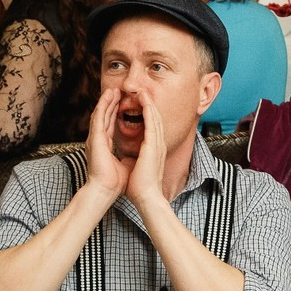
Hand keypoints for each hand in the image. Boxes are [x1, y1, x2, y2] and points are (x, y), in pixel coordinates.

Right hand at [81, 84, 131, 202]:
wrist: (106, 190)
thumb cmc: (115, 182)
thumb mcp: (126, 163)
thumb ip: (129, 155)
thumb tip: (138, 152)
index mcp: (105, 146)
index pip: (110, 125)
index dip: (115, 112)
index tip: (122, 102)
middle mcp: (98, 140)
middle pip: (105, 117)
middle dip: (111, 103)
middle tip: (116, 91)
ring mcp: (95, 139)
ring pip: (100, 114)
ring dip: (106, 101)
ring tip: (112, 89)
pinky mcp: (95, 138)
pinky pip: (99, 118)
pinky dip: (103, 105)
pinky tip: (107, 96)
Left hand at [123, 92, 170, 212]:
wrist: (147, 197)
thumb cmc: (141, 187)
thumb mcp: (139, 168)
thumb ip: (138, 160)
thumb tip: (133, 160)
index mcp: (153, 151)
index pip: (152, 128)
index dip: (148, 115)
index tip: (142, 105)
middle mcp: (158, 145)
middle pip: (156, 120)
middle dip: (150, 105)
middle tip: (144, 93)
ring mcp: (157, 145)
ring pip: (155, 118)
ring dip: (150, 104)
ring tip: (144, 92)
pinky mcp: (153, 146)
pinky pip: (152, 124)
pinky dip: (149, 111)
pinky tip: (145, 101)